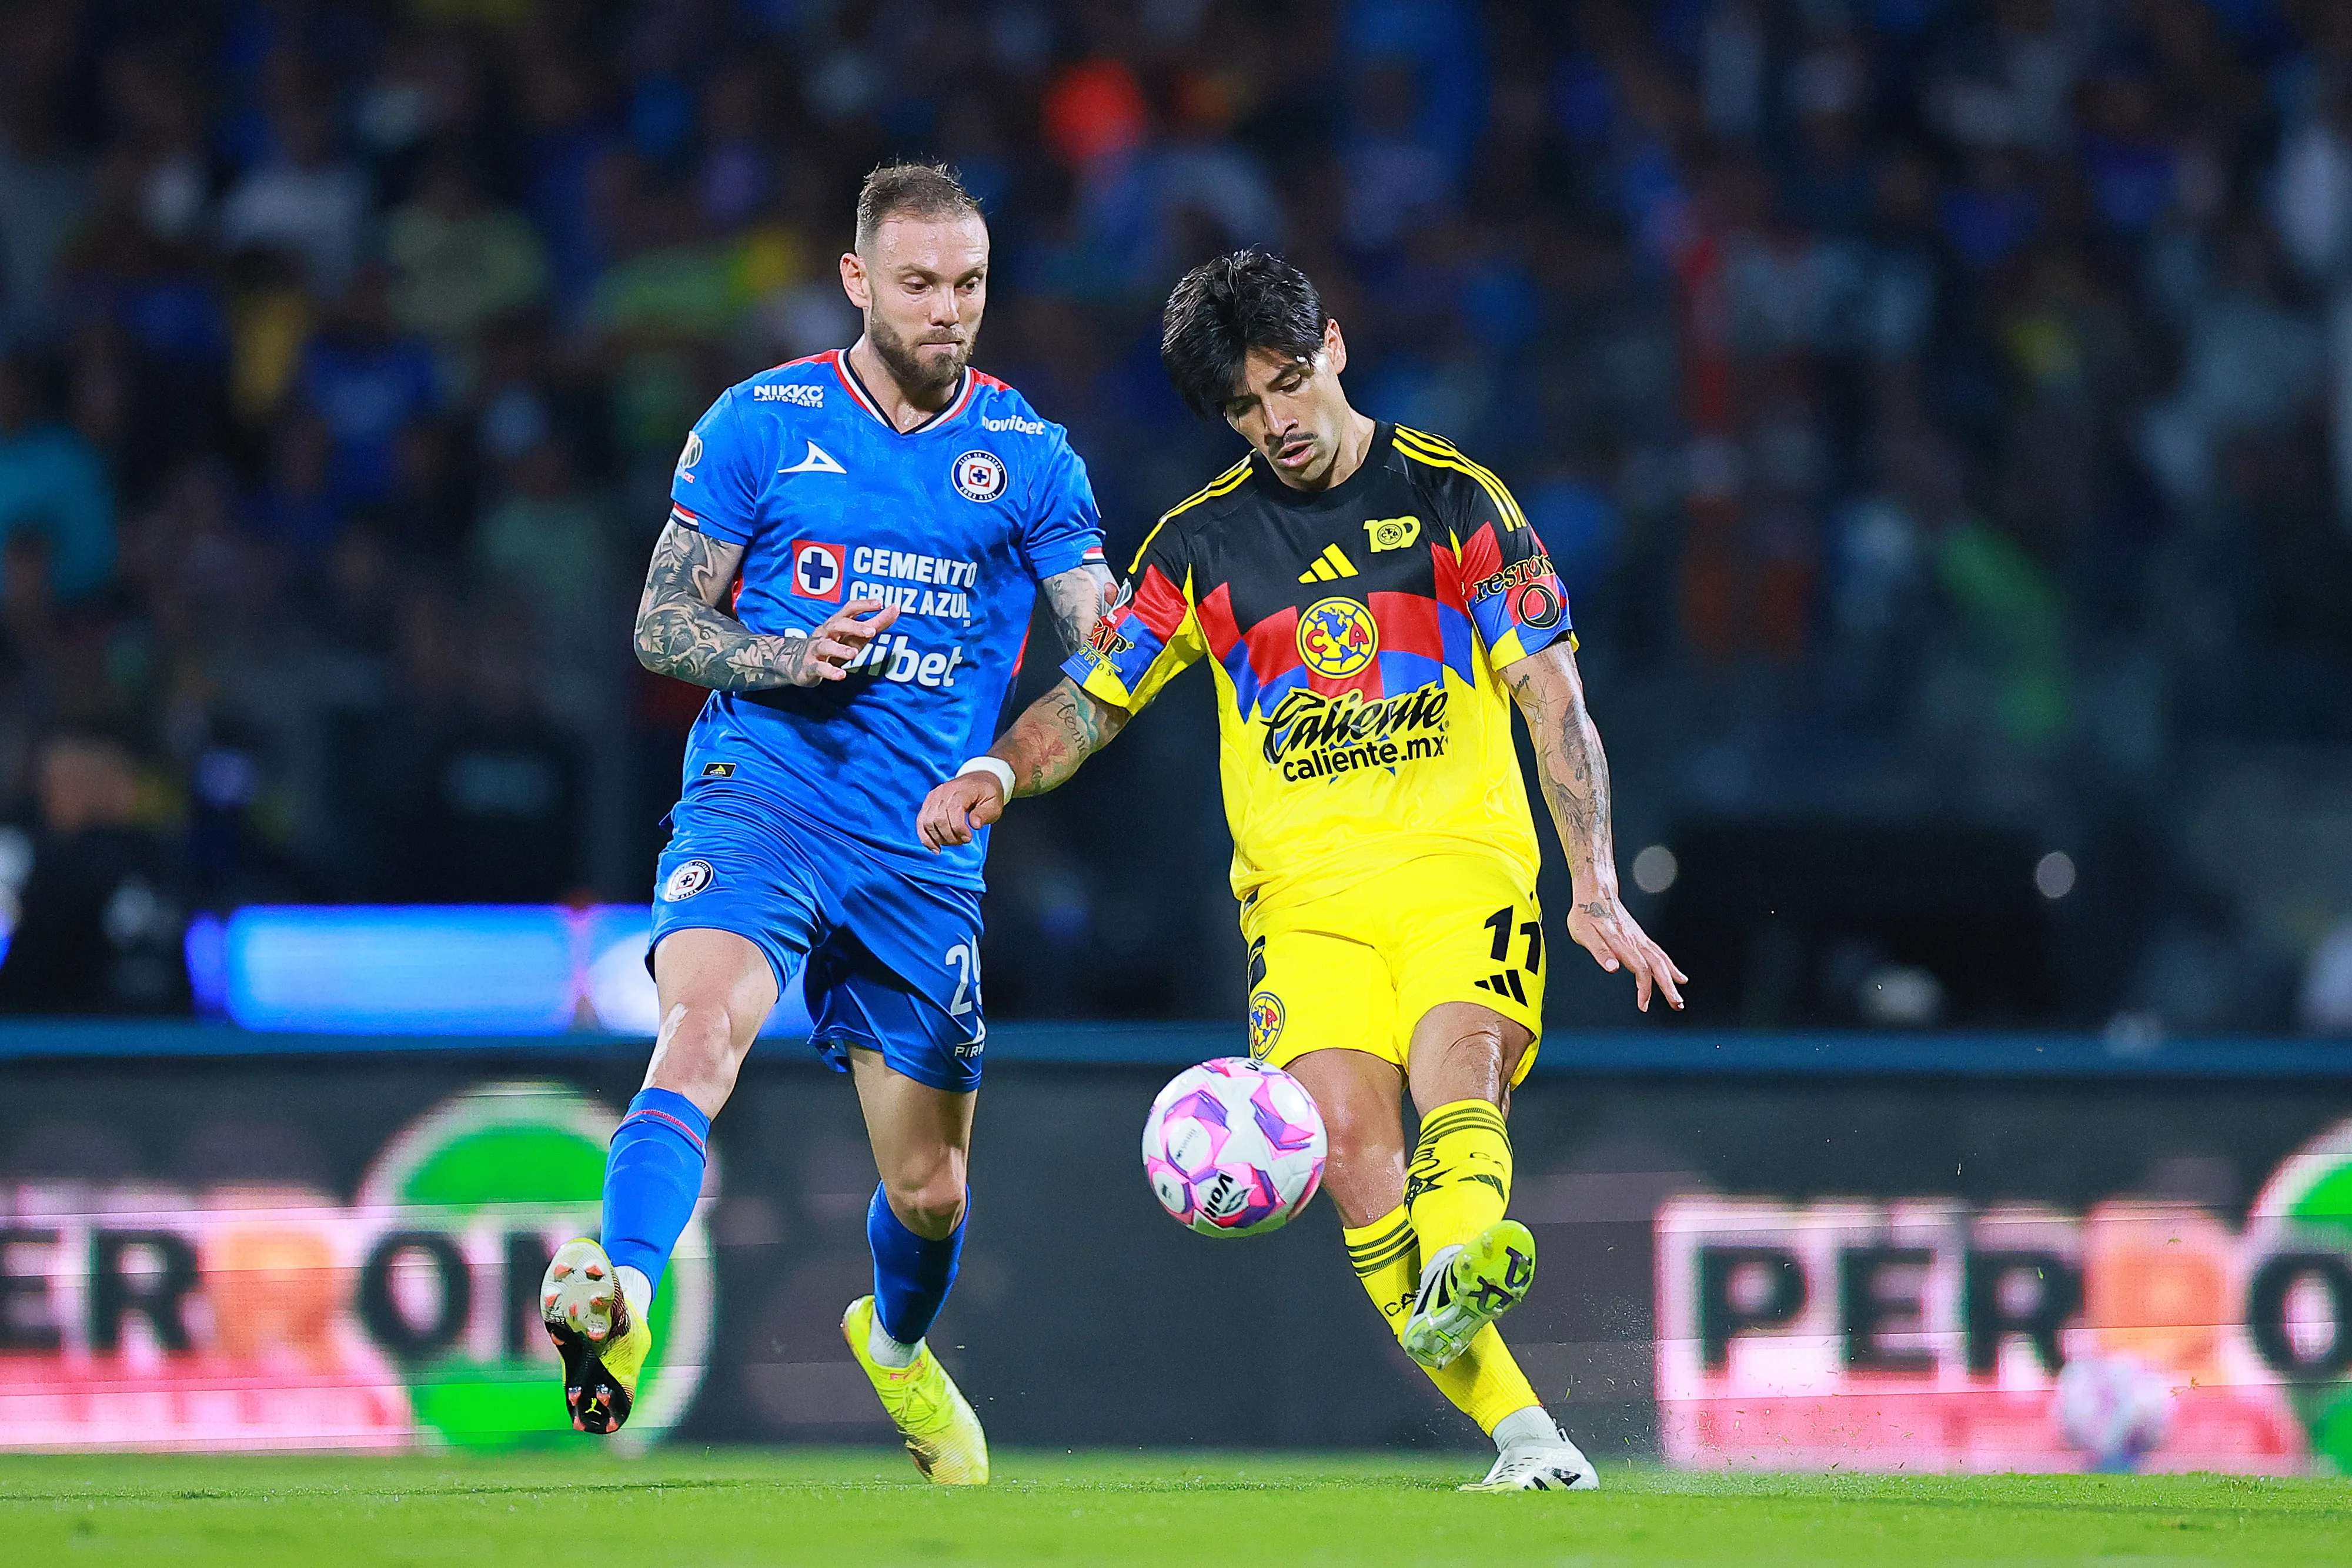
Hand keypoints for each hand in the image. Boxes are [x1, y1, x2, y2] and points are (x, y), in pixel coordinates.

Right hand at [788, 599, 899, 684]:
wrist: (798, 663)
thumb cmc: (834, 646)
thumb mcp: (856, 635)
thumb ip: (876, 623)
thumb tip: (896, 608)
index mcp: (837, 623)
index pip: (849, 609)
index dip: (863, 605)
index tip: (880, 603)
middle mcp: (825, 633)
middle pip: (837, 625)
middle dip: (854, 627)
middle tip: (871, 631)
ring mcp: (815, 650)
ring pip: (825, 646)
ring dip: (840, 649)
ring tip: (854, 654)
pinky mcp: (810, 667)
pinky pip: (819, 668)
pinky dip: (829, 671)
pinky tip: (841, 675)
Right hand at [917, 770, 1006, 850]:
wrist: (979, 779)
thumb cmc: (987, 793)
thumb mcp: (994, 803)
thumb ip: (985, 814)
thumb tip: (974, 824)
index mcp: (961, 790)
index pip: (953, 811)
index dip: (959, 829)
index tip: (969, 838)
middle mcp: (944, 791)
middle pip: (938, 819)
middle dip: (950, 837)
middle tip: (962, 841)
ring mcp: (934, 796)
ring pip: (927, 822)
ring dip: (938, 838)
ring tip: (952, 843)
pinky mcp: (929, 803)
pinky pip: (921, 822)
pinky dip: (925, 837)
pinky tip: (935, 847)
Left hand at [1565, 888, 1686, 1011]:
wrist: (1595, 891)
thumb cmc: (1585, 913)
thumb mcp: (1583, 933)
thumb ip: (1600, 952)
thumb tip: (1613, 968)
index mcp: (1622, 942)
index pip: (1640, 968)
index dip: (1645, 988)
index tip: (1643, 1004)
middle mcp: (1635, 940)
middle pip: (1658, 966)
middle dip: (1668, 988)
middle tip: (1677, 1005)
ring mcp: (1639, 938)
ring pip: (1661, 960)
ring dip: (1671, 979)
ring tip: (1678, 998)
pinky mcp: (1640, 937)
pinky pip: (1659, 953)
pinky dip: (1670, 966)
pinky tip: (1676, 976)